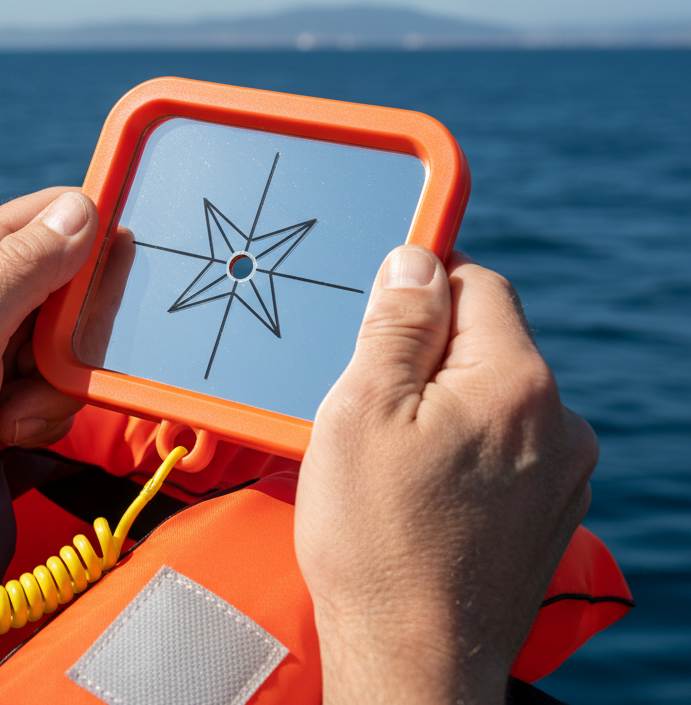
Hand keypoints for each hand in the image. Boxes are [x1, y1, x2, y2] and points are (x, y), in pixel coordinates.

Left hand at [0, 187, 98, 515]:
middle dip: (66, 346)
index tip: (90, 305)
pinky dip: (35, 415)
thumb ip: (26, 268)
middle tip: (26, 379)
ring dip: (48, 392)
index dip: (94, 251)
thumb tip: (84, 210)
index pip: (61, 216)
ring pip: (66, 348)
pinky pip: (49, 387)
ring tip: (2, 417)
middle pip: (76, 291)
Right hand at [294, 246, 597, 704]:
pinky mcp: (549, 514)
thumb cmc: (377, 545)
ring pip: (492, 399)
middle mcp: (559, 424)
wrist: (413, 662)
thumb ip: (395, 326)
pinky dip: (462, 452)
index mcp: (516, 384)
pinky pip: (503, 449)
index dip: (421, 284)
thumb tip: (417, 261)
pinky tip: (418, 492)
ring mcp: (562, 475)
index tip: (380, 301)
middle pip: (485, 344)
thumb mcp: (360, 412)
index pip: (478, 284)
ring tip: (386, 459)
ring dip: (442, 406)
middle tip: (363, 401)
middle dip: (423, 357)